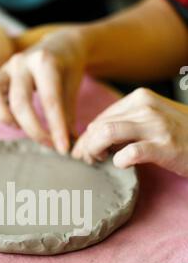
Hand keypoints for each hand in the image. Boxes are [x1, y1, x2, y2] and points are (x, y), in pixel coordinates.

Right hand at [0, 27, 86, 153]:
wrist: (60, 45)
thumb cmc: (67, 70)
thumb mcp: (72, 88)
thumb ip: (68, 116)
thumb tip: (70, 147)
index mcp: (45, 62)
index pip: (50, 101)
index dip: (56, 128)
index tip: (63, 149)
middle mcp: (21, 62)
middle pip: (20, 102)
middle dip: (34, 130)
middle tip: (47, 143)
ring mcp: (5, 67)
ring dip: (4, 116)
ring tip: (18, 127)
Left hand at [72, 88, 187, 176]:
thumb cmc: (178, 135)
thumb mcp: (151, 119)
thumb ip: (126, 123)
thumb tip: (93, 134)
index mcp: (141, 98)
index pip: (101, 117)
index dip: (87, 137)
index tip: (85, 152)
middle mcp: (147, 108)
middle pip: (100, 126)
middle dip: (85, 146)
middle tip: (85, 160)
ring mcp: (156, 126)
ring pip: (108, 135)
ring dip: (95, 151)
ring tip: (97, 162)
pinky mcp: (164, 146)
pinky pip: (131, 152)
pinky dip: (119, 160)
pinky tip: (120, 164)